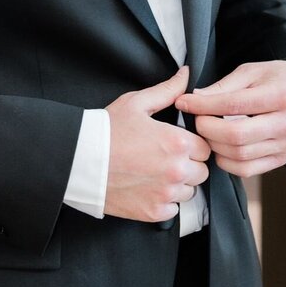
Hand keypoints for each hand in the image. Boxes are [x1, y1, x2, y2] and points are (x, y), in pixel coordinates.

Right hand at [104, 66, 210, 223]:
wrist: (80, 159)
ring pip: (189, 192)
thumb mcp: (137, 103)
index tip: (178, 144)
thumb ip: (167, 90)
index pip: (205, 147)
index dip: (192, 144)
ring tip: (155, 172)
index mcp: (177, 142)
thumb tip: (186, 74)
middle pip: (201, 171)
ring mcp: (166, 194)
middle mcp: (177, 170)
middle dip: (189, 164)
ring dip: (178, 184)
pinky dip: (164, 201)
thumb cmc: (107, 129)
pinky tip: (148, 187)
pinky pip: (173, 209)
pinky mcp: (154, 212)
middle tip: (166, 158)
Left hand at [175, 60, 285, 177]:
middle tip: (195, 119)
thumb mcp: (251, 71)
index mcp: (280, 96)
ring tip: (207, 131)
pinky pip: (246, 170)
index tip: (183, 102)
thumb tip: (195, 98)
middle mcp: (285, 124)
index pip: (233, 105)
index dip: (203, 105)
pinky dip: (226, 161)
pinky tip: (220, 146)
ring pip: (239, 155)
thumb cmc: (277, 79)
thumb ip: (223, 86)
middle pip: (236, 136)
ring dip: (214, 145)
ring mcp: (285, 146)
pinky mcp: (280, 160)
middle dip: (207, 128)